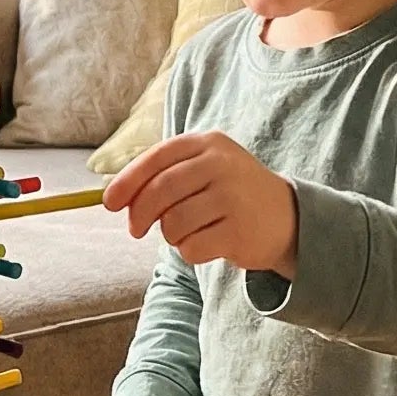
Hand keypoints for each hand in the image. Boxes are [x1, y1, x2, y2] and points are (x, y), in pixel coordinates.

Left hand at [104, 132, 299, 275]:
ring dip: (171, 235)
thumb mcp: (202, 170)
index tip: (109, 203)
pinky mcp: (239, 231)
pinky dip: (190, 251)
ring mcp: (232, 198)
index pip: (156, 159)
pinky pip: (191, 248)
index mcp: (207, 144)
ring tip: (188, 232)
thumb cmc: (230, 193)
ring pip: (173, 224)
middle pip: (159, 192)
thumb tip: (114, 197)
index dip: (127, 182)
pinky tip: (208, 243)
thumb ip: (162, 176)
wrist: (287, 217)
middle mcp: (221, 165)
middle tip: (135, 230)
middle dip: (139, 215)